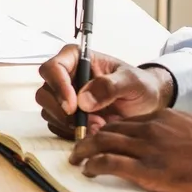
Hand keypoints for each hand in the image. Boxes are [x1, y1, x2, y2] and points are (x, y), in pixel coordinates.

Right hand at [35, 44, 174, 137]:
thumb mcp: (131, 82)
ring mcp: (63, 97)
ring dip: (69, 123)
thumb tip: (83, 100)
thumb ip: (109, 86)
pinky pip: (57, 126)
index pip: (52, 68)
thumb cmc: (140, 86)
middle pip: (44, 92)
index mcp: (77, 59)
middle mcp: (66, 77)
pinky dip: (72, 132)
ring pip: (48, 111)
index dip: (58, 87)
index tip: (72, 106)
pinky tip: (93, 129)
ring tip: (97, 124)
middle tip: (83, 122)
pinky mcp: (66, 116)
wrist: (147, 105)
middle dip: (60, 110)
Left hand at [68, 110, 191, 191]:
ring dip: (84, 151)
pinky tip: (88, 171)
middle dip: (88, 138)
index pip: (126, 121)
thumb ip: (176, 132)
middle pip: (109, 129)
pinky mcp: (150, 171)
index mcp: (163, 118)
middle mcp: (151, 129)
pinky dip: (94, 166)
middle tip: (79, 147)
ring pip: (103, 143)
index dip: (107, 129)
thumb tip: (169, 142)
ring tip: (76, 159)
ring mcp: (148, 149)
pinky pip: (111, 164)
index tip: (98, 137)